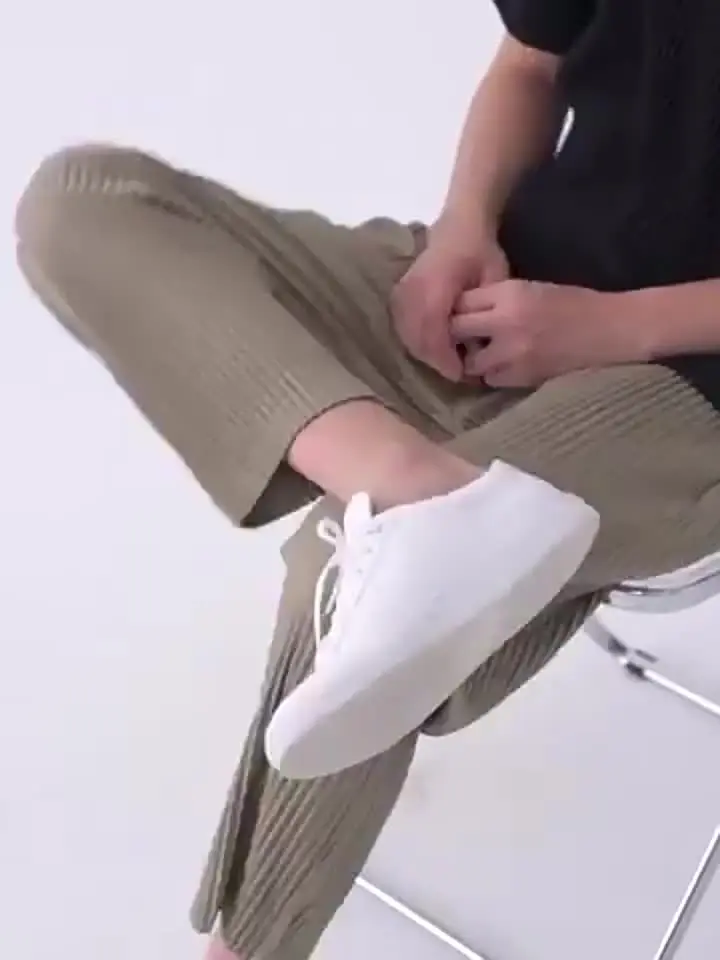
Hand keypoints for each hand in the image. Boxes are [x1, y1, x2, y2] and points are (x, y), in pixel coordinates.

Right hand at [391, 222, 509, 380]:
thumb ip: (485, 312)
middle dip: (436, 361)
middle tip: (457, 373)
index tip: (461, 373)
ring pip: (406, 336)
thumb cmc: (481, 251)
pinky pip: (401, 327)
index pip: (433, 331)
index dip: (444, 358)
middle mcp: (413, 290)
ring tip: (448, 361)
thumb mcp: (494, 278)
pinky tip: (435, 346)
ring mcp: (401, 292)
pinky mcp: (398, 296)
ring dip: (426, 354)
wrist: (459, 225)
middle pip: (416, 338)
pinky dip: (416, 342)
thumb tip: (477, 348)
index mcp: (437, 284)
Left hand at [451, 280, 643, 387]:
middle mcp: (506, 322)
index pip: (461, 301)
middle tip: (461, 337)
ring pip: (471, 362)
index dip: (456, 309)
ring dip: (474, 359)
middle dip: (455, 335)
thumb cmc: (574, 305)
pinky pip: (492, 379)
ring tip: (486, 353)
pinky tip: (506, 366)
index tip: (456, 314)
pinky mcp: (523, 377)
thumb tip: (460, 312)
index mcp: (510, 293)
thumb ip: (496, 299)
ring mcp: (513, 353)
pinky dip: (494, 374)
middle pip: (456, 330)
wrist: (611, 330)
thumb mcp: (531, 289)